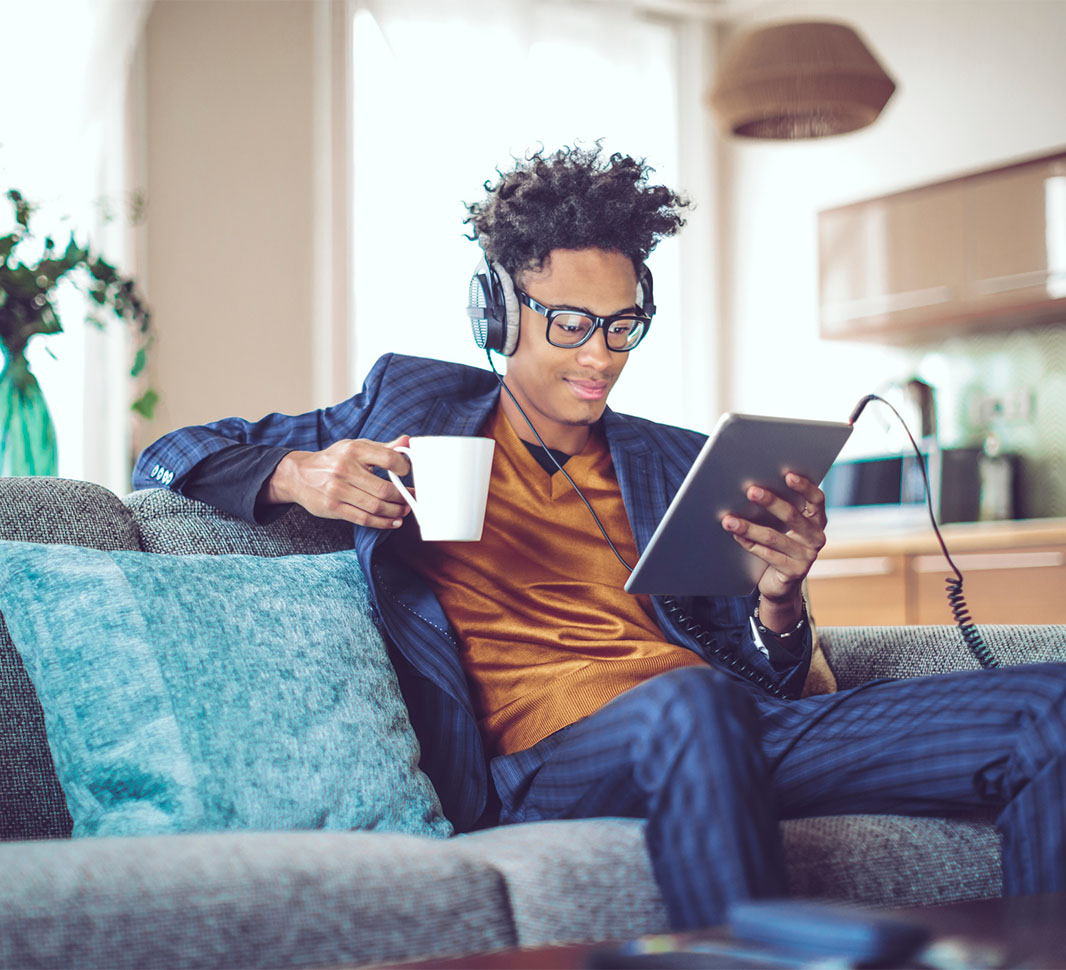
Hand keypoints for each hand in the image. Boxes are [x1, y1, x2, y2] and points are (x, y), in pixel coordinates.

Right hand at [265, 435, 413, 528]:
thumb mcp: (355, 447)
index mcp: (354, 449)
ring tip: (403, 511)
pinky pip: (363, 519)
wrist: (299, 475)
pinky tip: (392, 522)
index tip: (408, 474)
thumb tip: (407, 441)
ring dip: (395, 512)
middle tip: (411, 499)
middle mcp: (345, 468)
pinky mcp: (333, 507)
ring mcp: (337, 490)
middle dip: (403, 497)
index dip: (404, 468)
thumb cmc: (334, 460)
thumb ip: (383, 447)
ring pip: (375, 506)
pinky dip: (382, 522)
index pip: (388, 459)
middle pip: (384, 489)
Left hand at [721, 472, 826, 631]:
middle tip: (751, 491)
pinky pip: (768, 555)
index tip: (787, 475)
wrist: (781, 584)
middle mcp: (816, 537)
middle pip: (793, 515)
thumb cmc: (779, 546)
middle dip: (770, 501)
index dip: (804, 487)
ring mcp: (807, 557)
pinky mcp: (794, 572)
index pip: (816, 499)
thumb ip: (778, 509)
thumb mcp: (784, 526)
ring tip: (729, 519)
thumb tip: (751, 488)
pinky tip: (735, 536)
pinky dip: (749, 544)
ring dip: (749, 527)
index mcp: (817, 520)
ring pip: (774, 537)